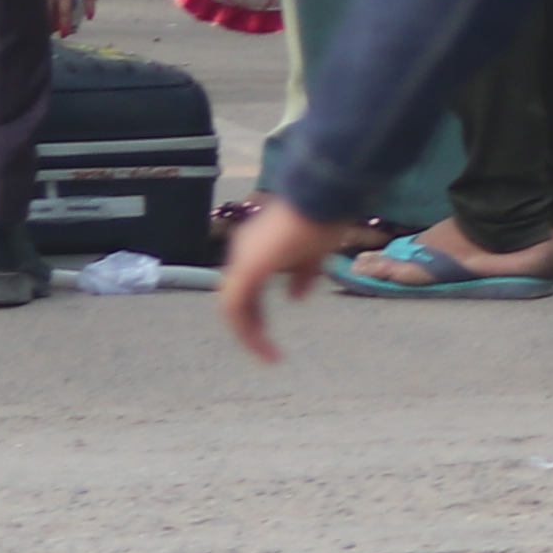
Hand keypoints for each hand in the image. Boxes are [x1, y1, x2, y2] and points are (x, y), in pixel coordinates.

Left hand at [220, 193, 365, 363]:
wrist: (320, 198)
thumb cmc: (321, 221)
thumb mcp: (313, 255)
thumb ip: (303, 276)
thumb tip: (295, 297)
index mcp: (256, 252)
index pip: (248, 289)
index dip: (257, 314)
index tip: (269, 336)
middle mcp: (243, 254)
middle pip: (238, 299)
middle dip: (251, 328)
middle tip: (268, 353)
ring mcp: (242, 260)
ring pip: (232, 306)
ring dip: (247, 333)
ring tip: (268, 355)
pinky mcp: (247, 267)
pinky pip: (233, 306)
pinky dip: (244, 328)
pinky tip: (260, 344)